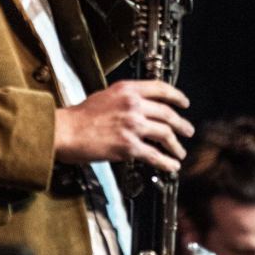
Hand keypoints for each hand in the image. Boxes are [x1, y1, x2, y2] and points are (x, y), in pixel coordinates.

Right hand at [53, 79, 194, 172]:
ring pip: (165, 134)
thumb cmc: (80, 116)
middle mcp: (133, 105)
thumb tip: (142, 106)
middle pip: (167, 113)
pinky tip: (171, 166)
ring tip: (180, 152)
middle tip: (188, 130)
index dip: (177, 96)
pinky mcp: (129, 146)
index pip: (160, 89)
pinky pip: (154, 155)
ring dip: (176, 145)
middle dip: (181, 124)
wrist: (66, 131)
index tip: (184, 103)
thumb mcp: (105, 96)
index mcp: (128, 90)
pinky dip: (166, 162)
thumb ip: (126, 98)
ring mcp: (133, 125)